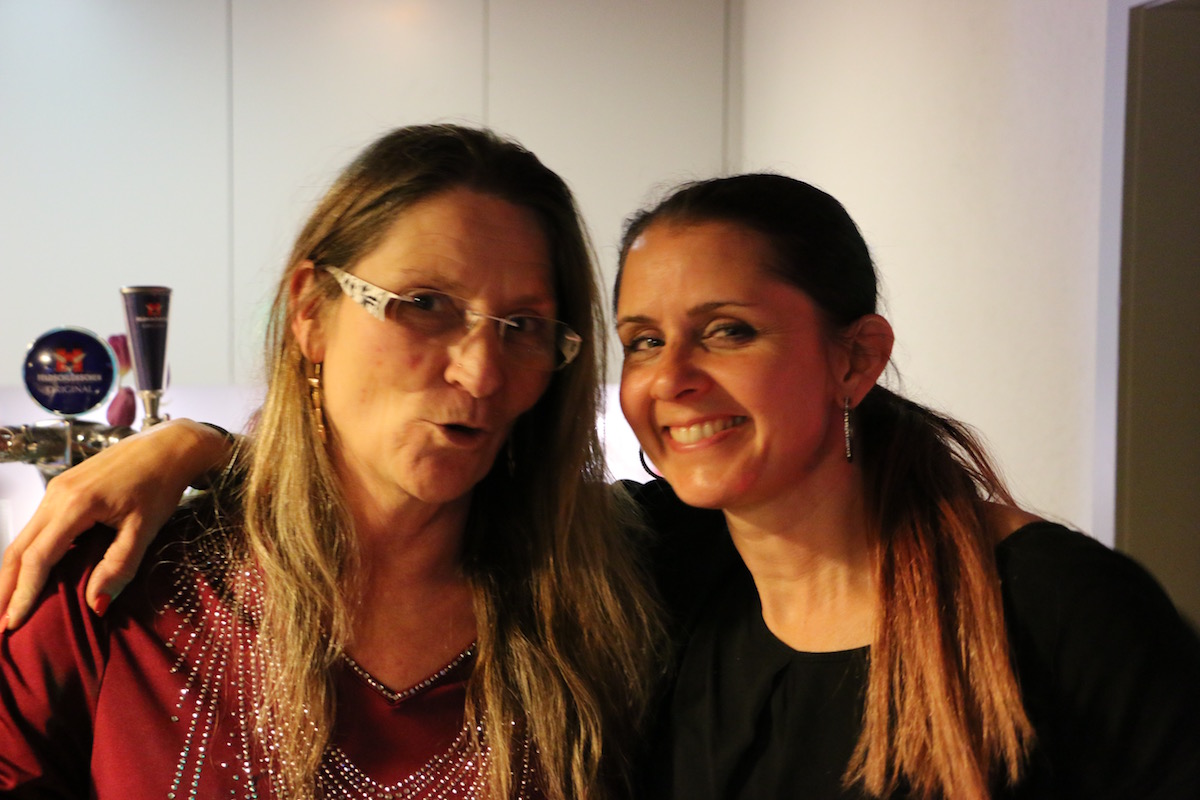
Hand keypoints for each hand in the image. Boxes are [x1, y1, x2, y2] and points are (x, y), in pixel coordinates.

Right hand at [0, 419, 232, 629]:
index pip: (38, 558)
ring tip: (6, 607)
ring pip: (23, 538)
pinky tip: (28, 576)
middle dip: (5, 589)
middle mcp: (55, 495)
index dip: (24, 594)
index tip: (13, 625)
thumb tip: (95, 606)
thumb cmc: (161, 485)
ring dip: (12, 573)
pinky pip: (37, 527)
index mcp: (75, 504)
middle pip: (18, 549)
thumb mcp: (145, 528)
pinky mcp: (62, 489)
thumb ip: (119, 567)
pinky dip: (27, 555)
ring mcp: (55, 490)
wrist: (168, 445)